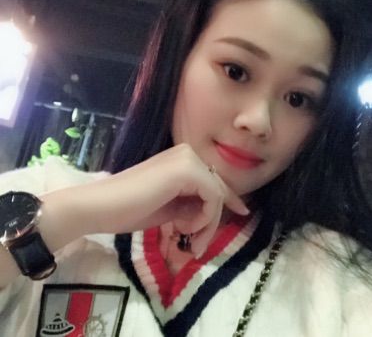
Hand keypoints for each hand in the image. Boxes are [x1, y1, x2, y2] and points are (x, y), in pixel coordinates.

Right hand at [72, 143, 248, 256]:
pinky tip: (183, 226)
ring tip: (189, 241)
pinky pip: (212, 197)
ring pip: (216, 194)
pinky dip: (204, 217)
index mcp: (181, 160)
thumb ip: (191, 203)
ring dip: (207, 223)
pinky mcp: (187, 170)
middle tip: (198, 246)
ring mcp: (187, 159)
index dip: (229, 199)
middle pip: (216, 189)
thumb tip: (211, 210)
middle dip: (212, 221)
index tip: (242, 214)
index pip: (213, 181)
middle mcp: (188, 153)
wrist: (102, 207)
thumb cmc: (129, 209)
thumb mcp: (170, 207)